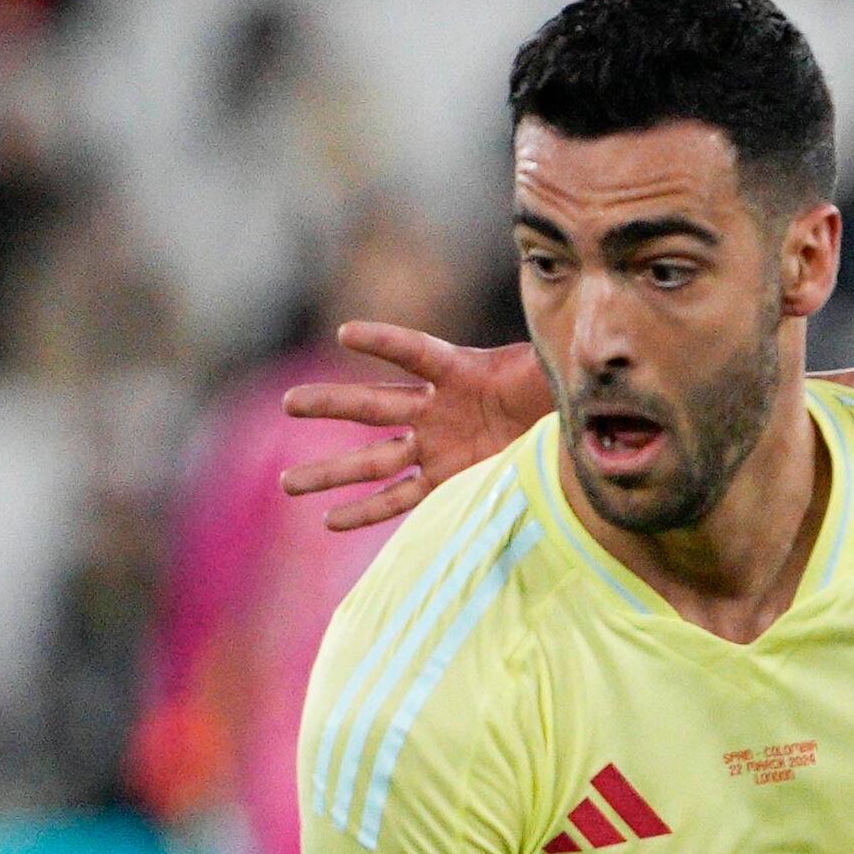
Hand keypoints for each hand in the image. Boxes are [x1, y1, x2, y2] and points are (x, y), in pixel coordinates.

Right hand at [281, 322, 554, 533]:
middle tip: (289, 403)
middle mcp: (436, 408)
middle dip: (331, 404)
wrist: (566, 430)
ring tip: (288, 484)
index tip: (347, 333)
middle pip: (374, 405)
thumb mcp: (549, 372)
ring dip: (332, 472)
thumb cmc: (556, 392)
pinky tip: (330, 520)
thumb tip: (566, 352)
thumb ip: (540, 363)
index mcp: (458, 370)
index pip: (415, 352)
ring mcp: (436, 445)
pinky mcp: (447, 479)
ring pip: (374, 460)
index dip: (384, 342)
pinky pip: (400, 497)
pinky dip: (367, 510)